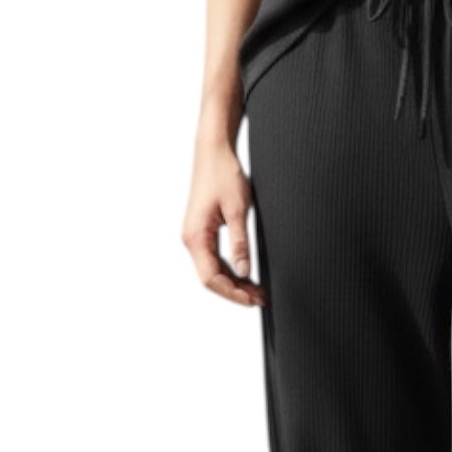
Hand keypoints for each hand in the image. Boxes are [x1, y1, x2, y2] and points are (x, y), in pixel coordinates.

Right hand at [184, 140, 265, 305]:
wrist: (214, 151)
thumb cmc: (222, 174)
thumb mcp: (237, 210)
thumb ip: (240, 243)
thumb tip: (244, 270)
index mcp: (195, 236)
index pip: (211, 278)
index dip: (232, 293)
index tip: (252, 299)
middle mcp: (191, 239)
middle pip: (210, 278)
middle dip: (234, 291)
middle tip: (259, 297)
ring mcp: (196, 235)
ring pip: (212, 269)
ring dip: (232, 281)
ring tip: (256, 289)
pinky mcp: (202, 230)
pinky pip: (213, 257)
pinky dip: (229, 268)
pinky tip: (245, 273)